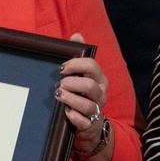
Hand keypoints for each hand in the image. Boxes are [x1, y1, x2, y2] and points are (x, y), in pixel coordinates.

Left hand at [57, 33, 107, 153]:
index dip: (76, 65)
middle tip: (59, 84)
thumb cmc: (81, 95)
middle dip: (72, 83)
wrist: (89, 126)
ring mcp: (97, 110)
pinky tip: (66, 113)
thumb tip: (77, 35)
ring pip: (88, 104)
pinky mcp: (90, 126)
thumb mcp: (81, 75)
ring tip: (59, 96)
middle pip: (90, 85)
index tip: (61, 68)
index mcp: (99, 79)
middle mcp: (100, 94)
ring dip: (70, 99)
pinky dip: (74, 117)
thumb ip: (79, 56)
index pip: (92, 66)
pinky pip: (84, 122)